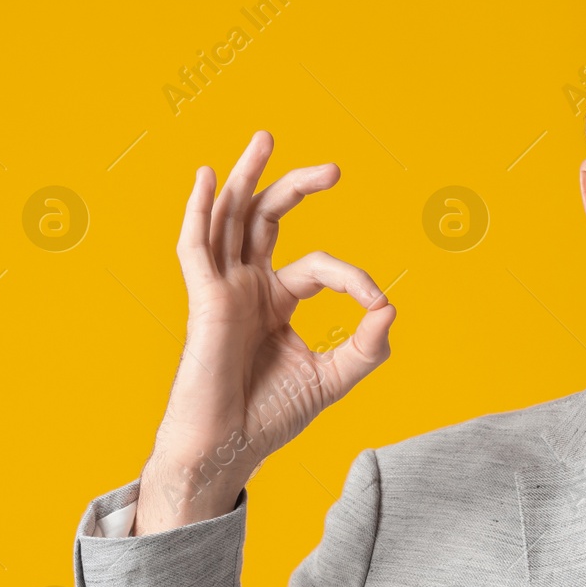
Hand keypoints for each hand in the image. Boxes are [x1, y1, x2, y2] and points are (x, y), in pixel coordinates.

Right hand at [133, 130, 394, 534]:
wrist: (229, 448)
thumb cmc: (270, 416)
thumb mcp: (333, 379)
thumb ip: (366, 347)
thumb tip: (390, 307)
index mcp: (276, 301)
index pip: (319, 266)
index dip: (353, 276)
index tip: (376, 302)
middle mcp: (247, 287)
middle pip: (266, 219)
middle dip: (296, 186)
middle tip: (335, 168)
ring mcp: (223, 290)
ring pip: (231, 218)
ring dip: (248, 177)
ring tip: (266, 138)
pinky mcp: (204, 300)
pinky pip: (195, 247)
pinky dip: (198, 209)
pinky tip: (208, 176)